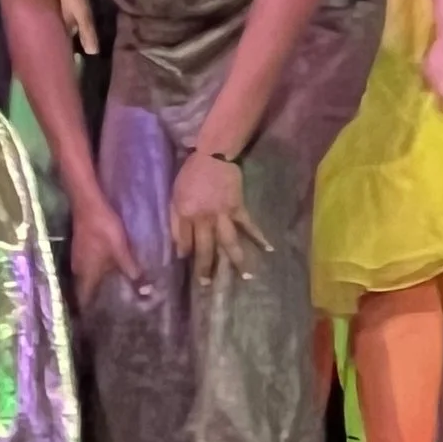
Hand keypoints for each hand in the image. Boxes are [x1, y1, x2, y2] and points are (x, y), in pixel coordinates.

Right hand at [67, 191, 146, 305]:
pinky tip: (107, 272)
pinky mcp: (80, 248)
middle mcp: (78, 270)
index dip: (89, 313)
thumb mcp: (121, 251)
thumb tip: (144, 291)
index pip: (84, 301)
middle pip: (85, 290)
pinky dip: (96, 273)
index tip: (98, 322)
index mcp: (87, 274)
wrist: (88, 203)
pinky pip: (87, 268)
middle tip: (110, 310)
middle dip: (95, 300)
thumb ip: (131, 270)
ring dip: (96, 286)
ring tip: (110, 294)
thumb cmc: (103, 230)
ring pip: (86, 278)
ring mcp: (77, 258)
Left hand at [170, 145, 271, 284]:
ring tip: (245, 277)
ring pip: (228, 242)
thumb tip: (179, 248)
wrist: (212, 156)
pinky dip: (259, 236)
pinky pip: (248, 225)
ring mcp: (223, 214)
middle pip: (205, 248)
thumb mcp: (174, 196)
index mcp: (186, 214)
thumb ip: (174, 221)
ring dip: (236, 260)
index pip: (185, 241)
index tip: (189, 265)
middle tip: (207, 285)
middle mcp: (204, 218)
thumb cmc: (190, 176)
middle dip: (206, 268)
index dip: (186, 254)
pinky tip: (269, 248)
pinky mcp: (238, 208)